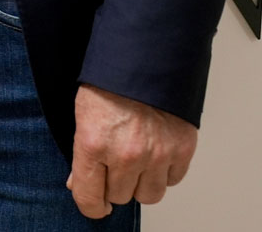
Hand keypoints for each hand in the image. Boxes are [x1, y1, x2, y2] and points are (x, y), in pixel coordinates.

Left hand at [66, 83, 197, 217]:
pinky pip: (173, 180)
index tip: (94, 205)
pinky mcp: (182, 149)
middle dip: (115, 184)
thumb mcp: (83, 114)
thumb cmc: (110, 81)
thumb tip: (79, 182)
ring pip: (148, 195)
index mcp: (94, 144)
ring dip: (141, 183)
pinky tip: (156, 153)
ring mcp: (156, 155)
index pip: (89, 197)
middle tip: (115, 165)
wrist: (145, 56)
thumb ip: (82, 153)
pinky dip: (165, 172)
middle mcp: (126, 155)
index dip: (90, 205)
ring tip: (137, 161)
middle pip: (120, 197)